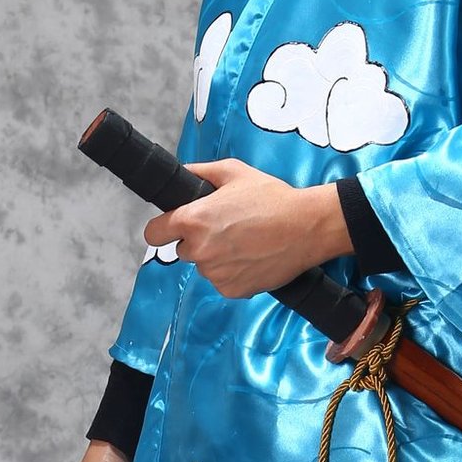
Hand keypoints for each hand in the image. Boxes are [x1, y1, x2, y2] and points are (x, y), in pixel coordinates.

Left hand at [145, 159, 351, 297]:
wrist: (307, 227)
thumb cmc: (272, 198)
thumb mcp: (234, 172)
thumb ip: (200, 172)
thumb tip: (183, 173)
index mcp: (193, 220)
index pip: (154, 233)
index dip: (163, 228)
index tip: (174, 227)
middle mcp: (199, 250)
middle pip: (182, 250)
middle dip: (197, 241)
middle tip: (226, 229)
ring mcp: (215, 273)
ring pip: (205, 267)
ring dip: (217, 258)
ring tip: (246, 242)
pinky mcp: (232, 290)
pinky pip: (223, 282)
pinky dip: (234, 273)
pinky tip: (253, 257)